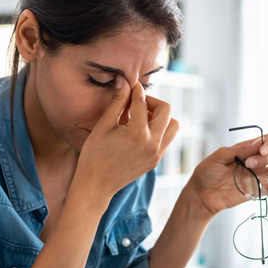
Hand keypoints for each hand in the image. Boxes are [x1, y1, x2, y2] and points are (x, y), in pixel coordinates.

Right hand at [71, 76, 179, 199]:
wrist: (96, 186)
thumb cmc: (94, 156)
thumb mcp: (103, 126)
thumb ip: (117, 102)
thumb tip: (124, 81)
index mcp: (138, 133)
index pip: (142, 101)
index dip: (135, 90)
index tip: (130, 85)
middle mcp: (153, 143)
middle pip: (166, 110)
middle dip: (152, 102)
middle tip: (137, 103)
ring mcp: (157, 154)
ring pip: (173, 126)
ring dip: (161, 117)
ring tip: (142, 118)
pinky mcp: (156, 161)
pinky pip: (167, 139)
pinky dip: (159, 130)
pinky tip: (141, 131)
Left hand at [188, 134, 267, 216]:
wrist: (201, 194)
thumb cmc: (207, 173)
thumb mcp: (218, 157)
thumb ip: (238, 150)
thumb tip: (258, 143)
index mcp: (247, 149)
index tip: (260, 150)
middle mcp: (256, 161)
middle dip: (267, 156)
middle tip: (249, 164)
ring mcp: (259, 176)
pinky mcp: (259, 191)